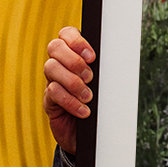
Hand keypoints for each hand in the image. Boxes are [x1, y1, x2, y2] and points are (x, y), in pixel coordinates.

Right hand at [43, 27, 95, 152]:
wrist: (92, 133)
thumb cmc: (102, 102)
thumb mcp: (105, 82)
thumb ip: (105, 68)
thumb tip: (118, 57)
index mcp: (74, 53)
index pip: (66, 33)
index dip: (76, 40)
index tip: (92, 56)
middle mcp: (60, 64)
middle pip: (55, 47)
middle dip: (74, 60)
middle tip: (90, 77)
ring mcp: (52, 81)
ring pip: (51, 68)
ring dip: (73, 82)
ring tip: (88, 96)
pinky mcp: (49, 100)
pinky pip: (53, 93)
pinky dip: (70, 101)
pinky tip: (84, 110)